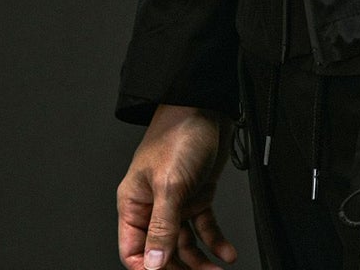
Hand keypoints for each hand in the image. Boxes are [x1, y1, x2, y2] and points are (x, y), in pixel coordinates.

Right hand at [116, 103, 236, 269]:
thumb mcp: (169, 184)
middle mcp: (153, 206)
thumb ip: (162, 226)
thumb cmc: (180, 134)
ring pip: (184, 244)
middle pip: (161, 252)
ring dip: (200, 260)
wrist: (207, 106)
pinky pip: (204, 227)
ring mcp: (177, 202)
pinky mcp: (197, 195)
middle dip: (179, 269)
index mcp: (134, 203)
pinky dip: (215, 241)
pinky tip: (226, 253)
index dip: (148, 268)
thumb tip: (152, 264)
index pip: (133, 250)